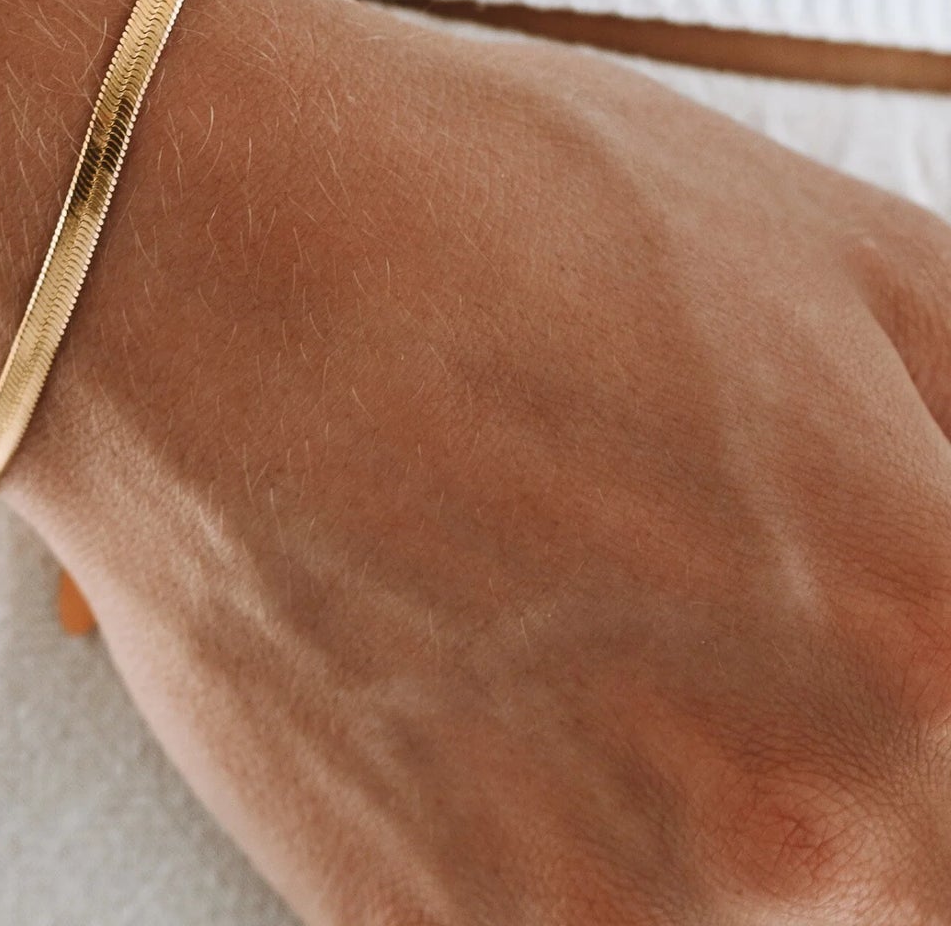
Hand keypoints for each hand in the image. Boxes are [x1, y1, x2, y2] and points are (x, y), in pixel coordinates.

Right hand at [13, 0, 950, 922]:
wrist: (186, 251)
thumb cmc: (467, 207)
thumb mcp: (826, 245)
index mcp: (926, 636)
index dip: (914, 670)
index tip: (840, 627)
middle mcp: (798, 822)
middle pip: (885, 858)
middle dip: (803, 729)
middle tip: (664, 589)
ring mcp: (593, 904)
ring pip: (707, 900)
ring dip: (655, 784)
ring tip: (538, 602)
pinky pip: (530, 911)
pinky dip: (511, 816)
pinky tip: (443, 653)